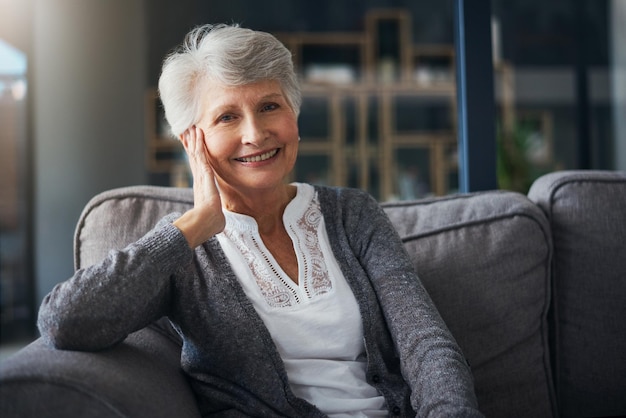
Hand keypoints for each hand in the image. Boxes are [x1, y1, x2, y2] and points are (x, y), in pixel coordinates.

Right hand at [174, 126, 225, 247]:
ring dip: (193, 140)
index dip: (193, 155)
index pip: (197, 167)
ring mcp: (200, 175)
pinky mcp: (204, 173)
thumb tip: (219, 224)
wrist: (206, 223)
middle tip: (186, 130)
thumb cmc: (210, 223)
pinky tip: (197, 133)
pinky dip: (198, 143)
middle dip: (190, 144)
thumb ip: (215, 215)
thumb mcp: (214, 215)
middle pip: (193, 157)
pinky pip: (200, 155)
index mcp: (201, 187)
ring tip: (190, 127)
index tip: (190, 145)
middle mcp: (198, 179)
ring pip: (195, 153)